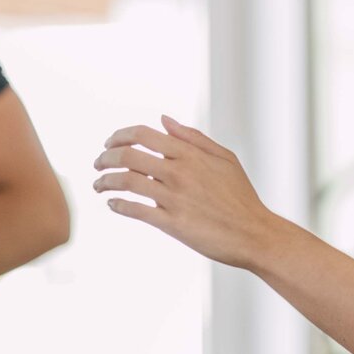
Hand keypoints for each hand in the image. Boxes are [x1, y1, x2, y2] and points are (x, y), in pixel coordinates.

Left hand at [92, 115, 282, 269]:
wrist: (255, 234)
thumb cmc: (241, 196)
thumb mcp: (225, 158)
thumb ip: (193, 137)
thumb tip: (164, 120)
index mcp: (190, 153)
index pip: (142, 134)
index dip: (119, 135)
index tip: (109, 143)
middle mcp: (179, 172)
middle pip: (127, 156)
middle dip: (105, 158)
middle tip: (98, 163)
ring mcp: (174, 198)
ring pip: (126, 182)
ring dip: (104, 181)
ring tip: (98, 185)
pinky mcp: (173, 224)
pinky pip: (135, 210)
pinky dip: (117, 205)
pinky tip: (112, 204)